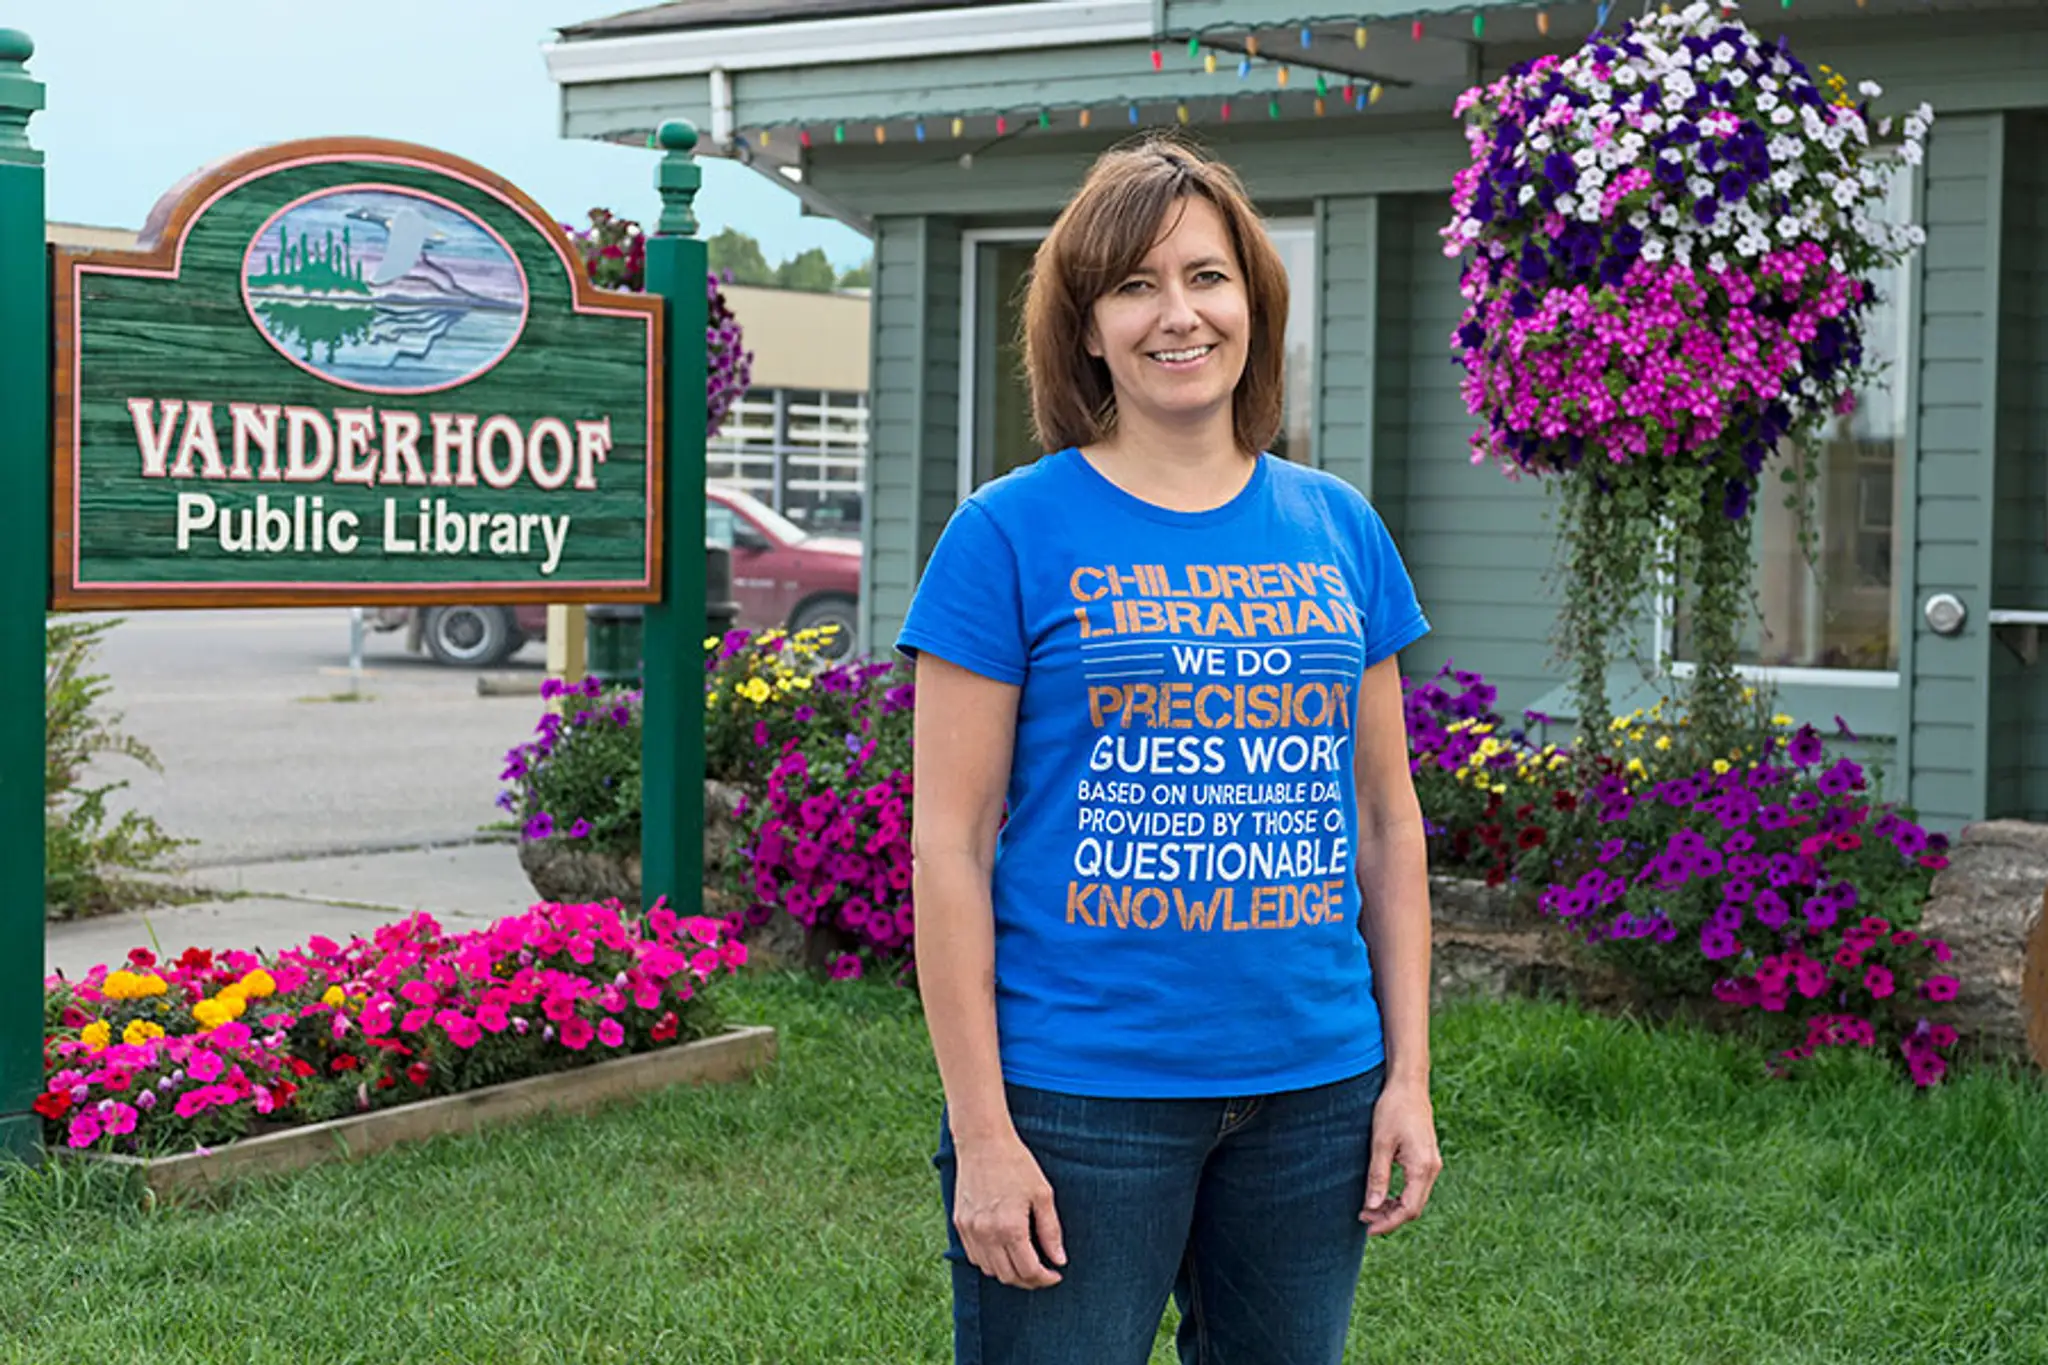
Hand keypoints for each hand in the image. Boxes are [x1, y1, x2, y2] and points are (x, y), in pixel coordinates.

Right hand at [952, 1131, 1067, 1288]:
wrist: (982, 1142)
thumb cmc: (1016, 1164)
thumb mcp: (1042, 1194)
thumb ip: (1051, 1231)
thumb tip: (1059, 1260)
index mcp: (1010, 1228)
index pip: (1029, 1271)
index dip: (1045, 1279)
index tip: (1055, 1274)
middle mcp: (987, 1234)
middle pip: (1008, 1276)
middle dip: (1029, 1280)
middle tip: (1043, 1272)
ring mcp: (970, 1231)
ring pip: (990, 1270)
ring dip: (1009, 1273)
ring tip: (1024, 1262)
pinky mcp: (959, 1224)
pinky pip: (974, 1257)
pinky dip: (990, 1261)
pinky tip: (1003, 1251)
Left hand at [1360, 1076, 1441, 1236]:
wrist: (1409, 1085)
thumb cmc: (1393, 1109)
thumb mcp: (1380, 1143)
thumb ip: (1378, 1176)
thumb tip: (1372, 1207)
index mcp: (1422, 1167)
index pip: (1408, 1209)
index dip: (1388, 1223)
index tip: (1367, 1228)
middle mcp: (1432, 1169)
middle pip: (1414, 1208)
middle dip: (1389, 1218)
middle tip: (1363, 1218)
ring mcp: (1431, 1164)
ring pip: (1415, 1198)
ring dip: (1394, 1207)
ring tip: (1369, 1208)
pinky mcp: (1427, 1158)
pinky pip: (1416, 1187)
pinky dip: (1400, 1195)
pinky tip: (1382, 1194)